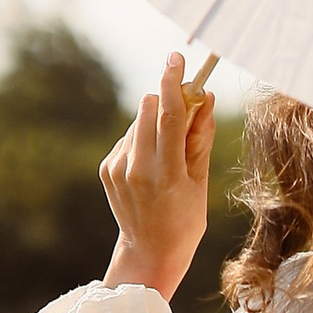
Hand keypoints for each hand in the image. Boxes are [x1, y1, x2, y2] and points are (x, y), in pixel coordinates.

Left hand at [103, 52, 216, 298]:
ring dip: (156, 125)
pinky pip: (129, 138)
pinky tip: (151, 167)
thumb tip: (206, 98)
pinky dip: (143, 141)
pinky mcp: (106, 168)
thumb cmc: (184, 221)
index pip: (168, 116)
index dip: (173, 83)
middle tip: (186, 114)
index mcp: (165, 175)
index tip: (177, 59)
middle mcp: (136, 168)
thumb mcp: (200, 184)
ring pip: (139, 122)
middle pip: (149, 109)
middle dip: (167, 102)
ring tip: (168, 156)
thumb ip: (201, 139)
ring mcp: (117, 168)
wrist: (148, 253)